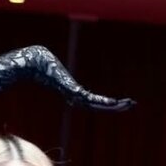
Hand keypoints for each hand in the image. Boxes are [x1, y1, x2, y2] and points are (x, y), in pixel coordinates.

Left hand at [19, 45, 134, 110]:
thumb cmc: (42, 63)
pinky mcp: (72, 92)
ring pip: (97, 105)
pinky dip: (103, 102)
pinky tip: (114, 103)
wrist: (34, 62)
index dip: (107, 103)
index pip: (94, 101)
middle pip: (99, 105)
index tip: (119, 102)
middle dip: (116, 106)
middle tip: (131, 105)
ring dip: (114, 106)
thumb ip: (56, 67)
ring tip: (128, 105)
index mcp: (73, 93)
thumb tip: (51, 59)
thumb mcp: (55, 67)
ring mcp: (73, 96)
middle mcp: (74, 97)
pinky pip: (90, 100)